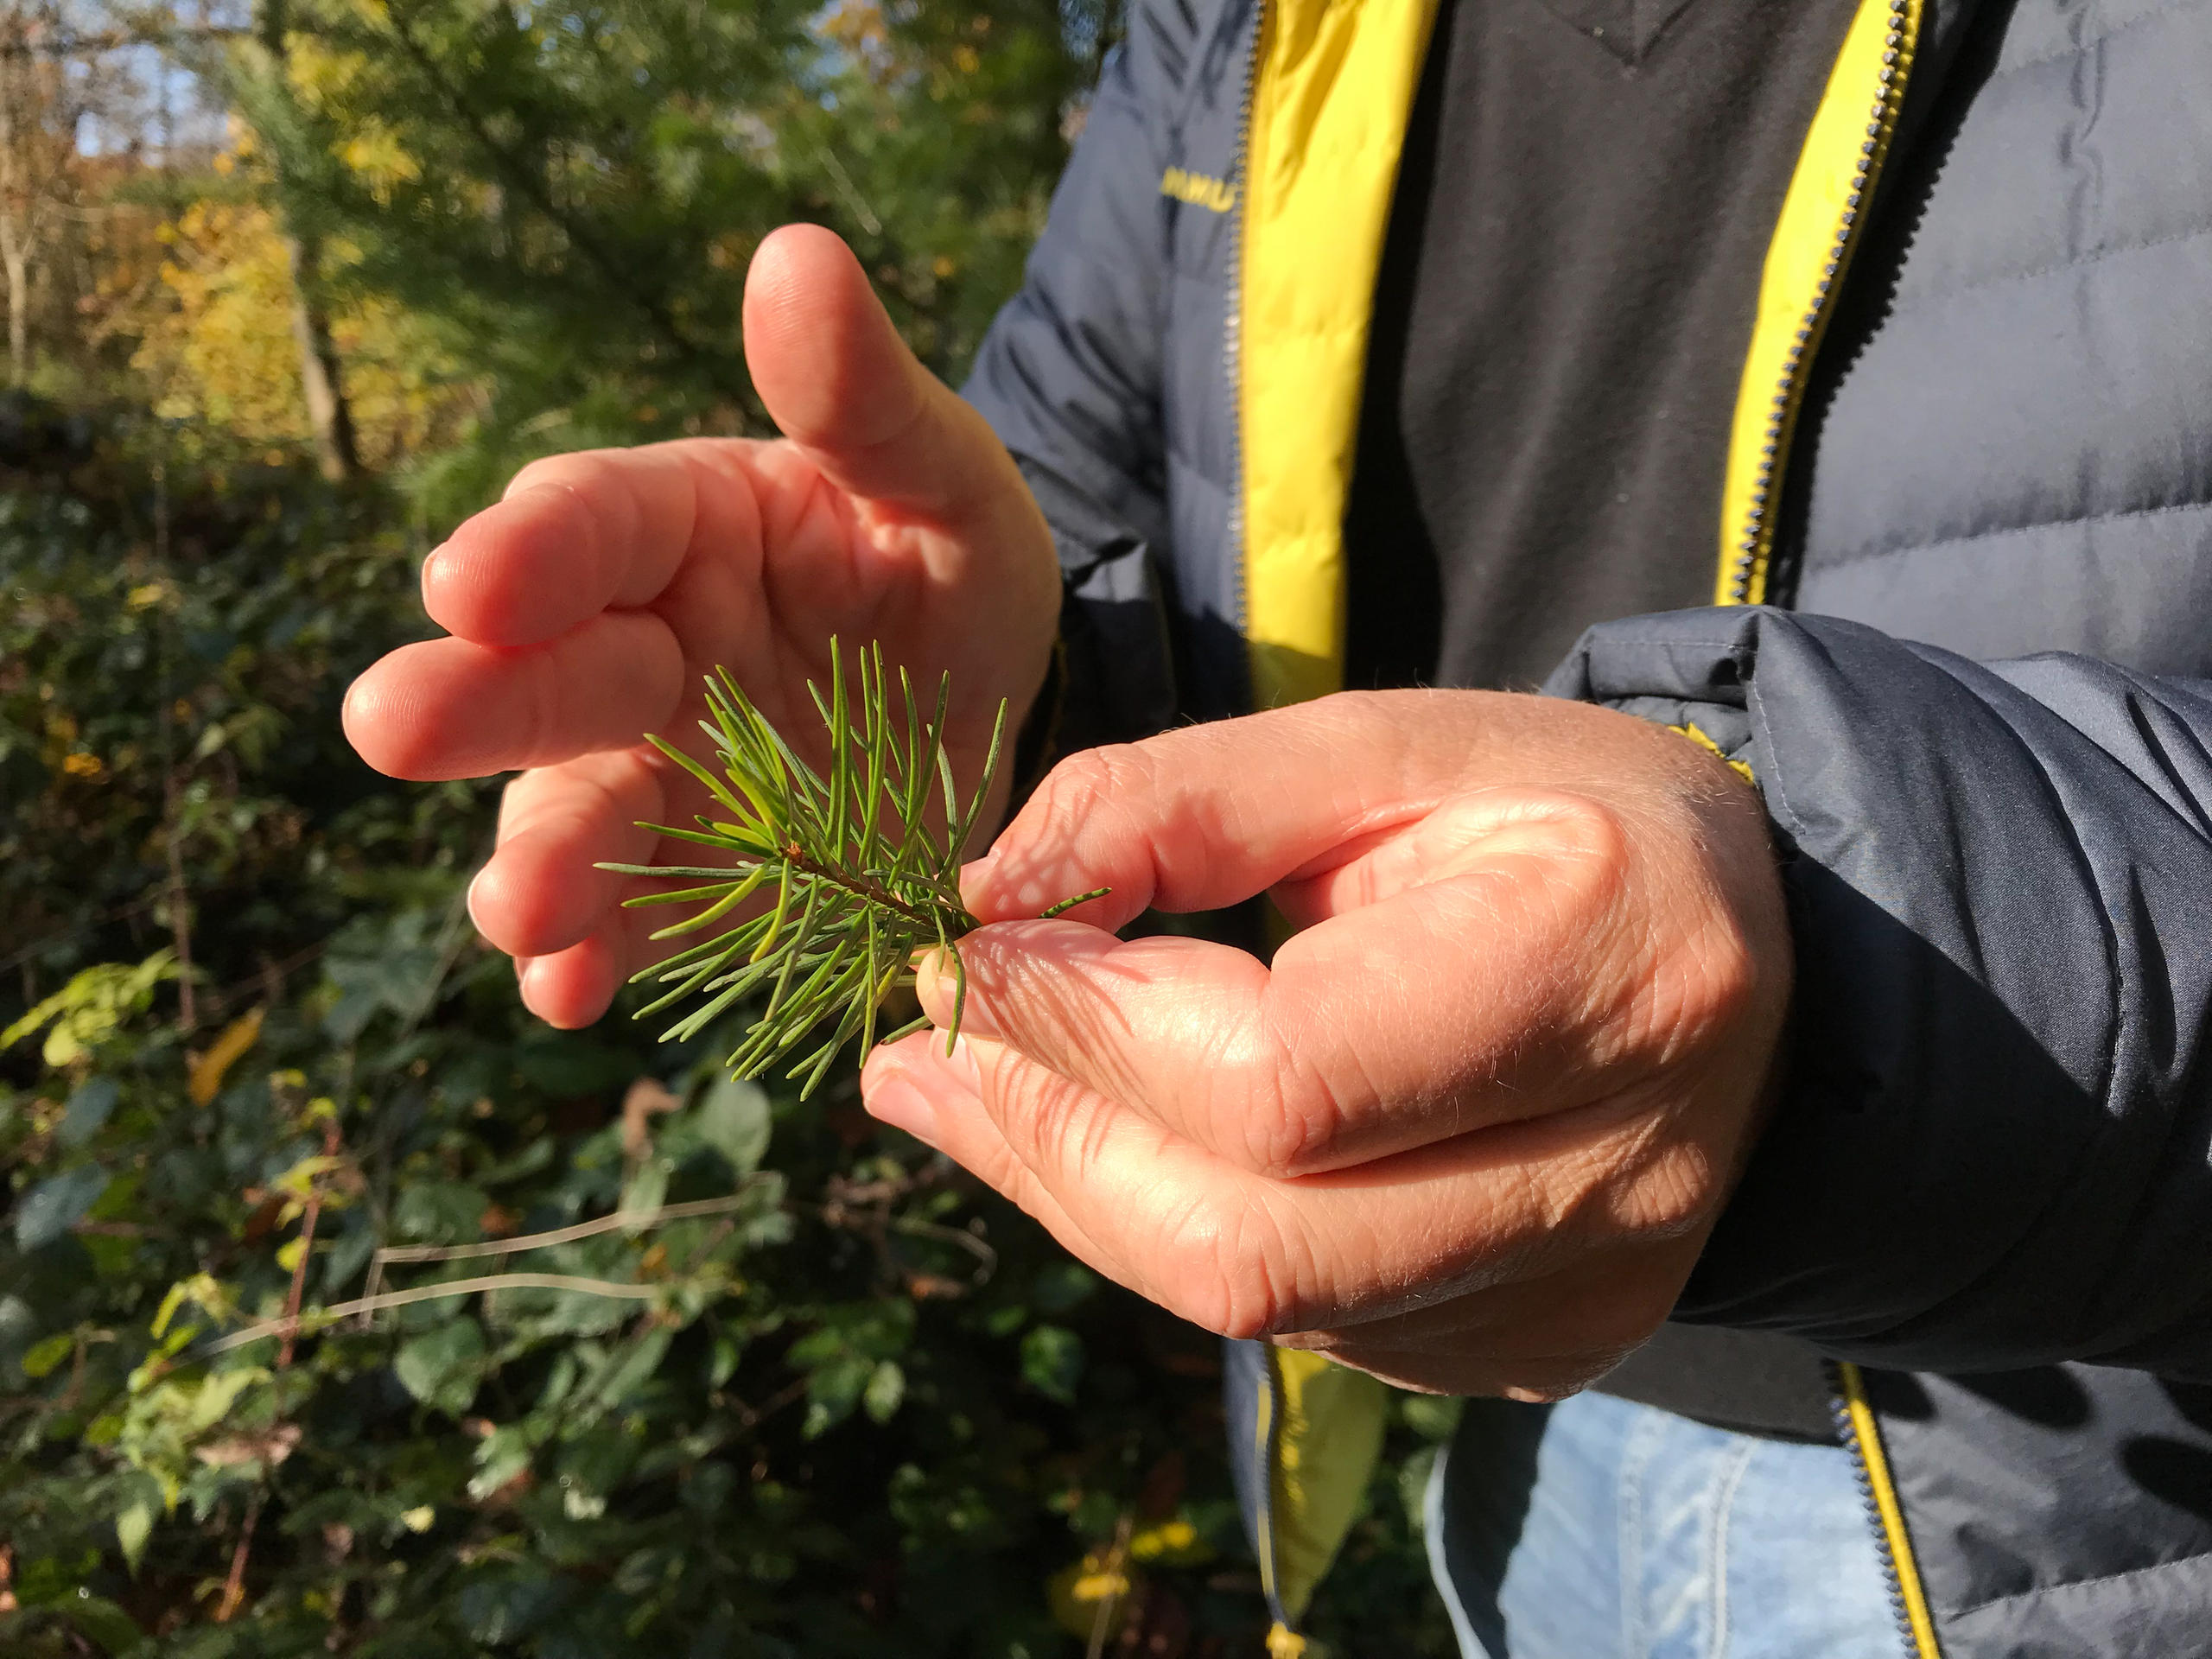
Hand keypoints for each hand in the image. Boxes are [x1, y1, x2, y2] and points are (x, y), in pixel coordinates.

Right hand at [343, 226, 1059, 1027]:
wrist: (993, 701)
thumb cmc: (947, 560)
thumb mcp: (940, 475)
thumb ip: (865, 395)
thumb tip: (795, 254)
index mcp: (690, 524)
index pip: (596, 521)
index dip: (535, 548)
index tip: (474, 580)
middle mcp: (644, 646)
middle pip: (549, 673)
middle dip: (475, 704)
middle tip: (389, 727)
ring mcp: (661, 772)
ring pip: (576, 810)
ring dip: (538, 859)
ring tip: (517, 913)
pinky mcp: (691, 877)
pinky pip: (636, 918)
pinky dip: (597, 957)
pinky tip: (570, 994)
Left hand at [859, 691, 1791, 1398]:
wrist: (1764, 965)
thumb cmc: (1561, 821)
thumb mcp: (1388, 747)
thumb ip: (1181, 804)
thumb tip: (985, 900)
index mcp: (1605, 975)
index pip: (1285, 1078)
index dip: (1088, 1027)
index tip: (964, 947)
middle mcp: (1614, 1177)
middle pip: (1249, 1245)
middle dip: (1048, 1138)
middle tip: (924, 1047)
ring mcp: (1576, 1295)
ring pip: (1255, 1306)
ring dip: (1082, 1191)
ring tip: (978, 1083)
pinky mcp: (1534, 1350)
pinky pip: (1298, 1325)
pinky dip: (1174, 1228)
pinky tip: (1119, 1137)